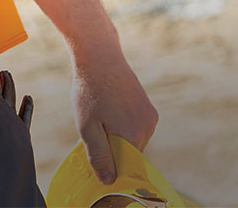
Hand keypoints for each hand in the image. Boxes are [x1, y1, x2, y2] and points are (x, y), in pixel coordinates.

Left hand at [71, 55, 158, 183]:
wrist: (99, 56)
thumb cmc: (90, 91)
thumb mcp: (87, 127)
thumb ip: (99, 155)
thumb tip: (109, 181)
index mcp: (134, 136)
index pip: (124, 163)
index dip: (108, 159)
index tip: (94, 147)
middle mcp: (148, 127)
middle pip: (129, 150)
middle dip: (111, 144)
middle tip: (92, 125)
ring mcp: (149, 115)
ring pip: (132, 136)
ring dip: (115, 131)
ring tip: (100, 111)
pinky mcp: (147, 105)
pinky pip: (134, 123)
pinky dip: (120, 120)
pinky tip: (107, 104)